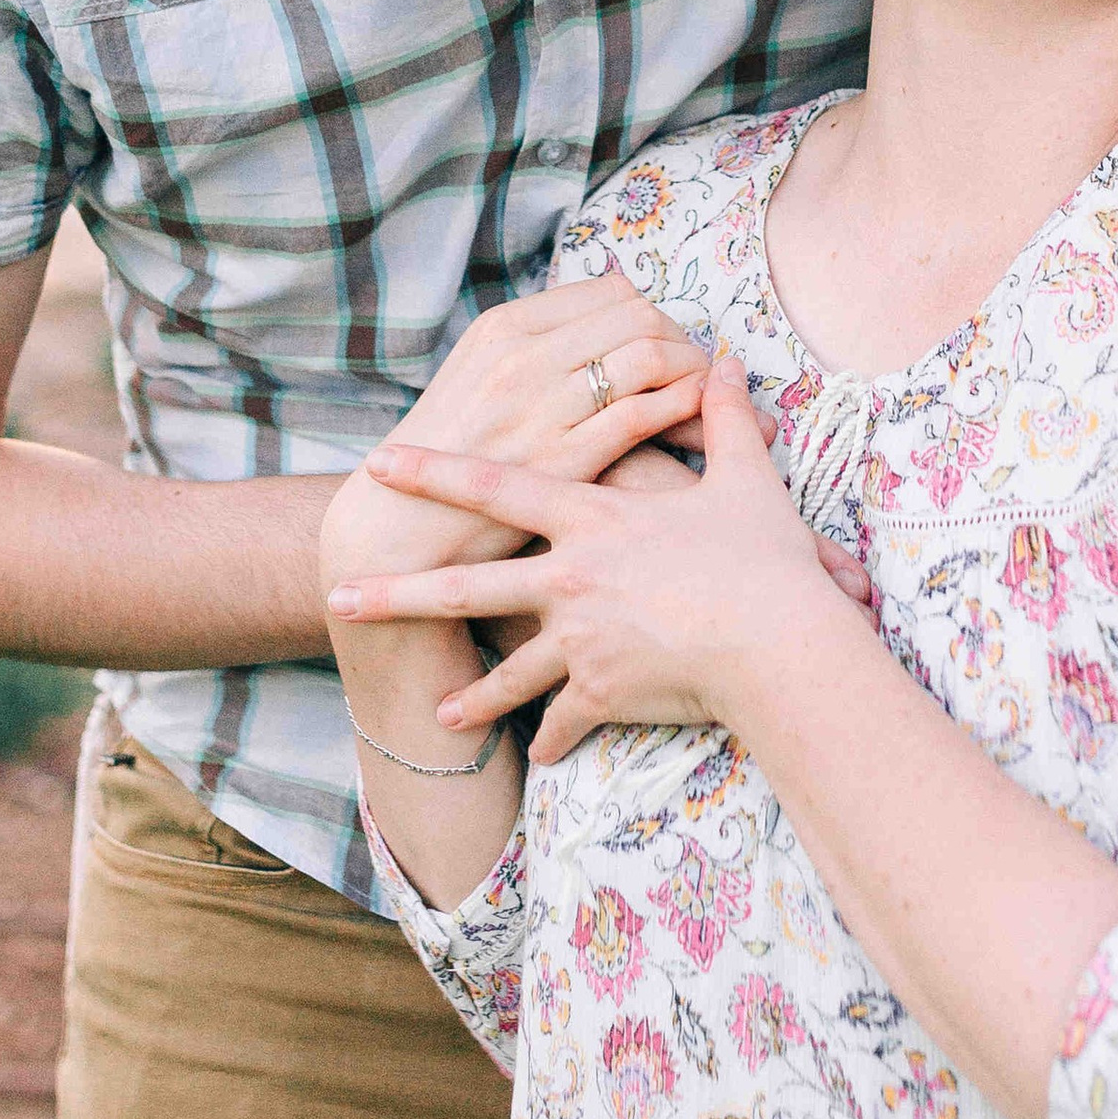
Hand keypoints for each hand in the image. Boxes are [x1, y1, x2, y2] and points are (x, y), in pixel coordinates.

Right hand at [318, 269, 712, 608]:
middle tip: (704, 371)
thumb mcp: (480, 374)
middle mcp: (523, 357)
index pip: (610, 292)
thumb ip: (544, 341)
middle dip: (684, 342)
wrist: (399, 527)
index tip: (670, 344)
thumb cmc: (450, 453)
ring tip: (709, 399)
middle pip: (639, 318)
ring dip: (693, 373)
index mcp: (504, 327)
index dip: (654, 315)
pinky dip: (682, 410)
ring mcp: (540, 406)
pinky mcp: (559, 459)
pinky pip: (641, 414)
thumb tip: (622, 299)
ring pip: (649, 358)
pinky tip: (698, 425)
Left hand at [328, 358, 861, 763]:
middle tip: (341, 597)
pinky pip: (563, 721)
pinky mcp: (601, 691)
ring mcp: (580, 639)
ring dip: (471, 695)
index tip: (381, 463)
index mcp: (592, 520)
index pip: (498, 487)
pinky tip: (536, 757)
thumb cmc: (763, 558)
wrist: (776, 641)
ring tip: (436, 713)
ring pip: (508, 671)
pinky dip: (550, 739)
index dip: (435, 472)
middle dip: (400, 594)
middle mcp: (571, 578)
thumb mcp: (745, 479)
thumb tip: (731, 361)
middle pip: (467, 586)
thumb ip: (725, 418)